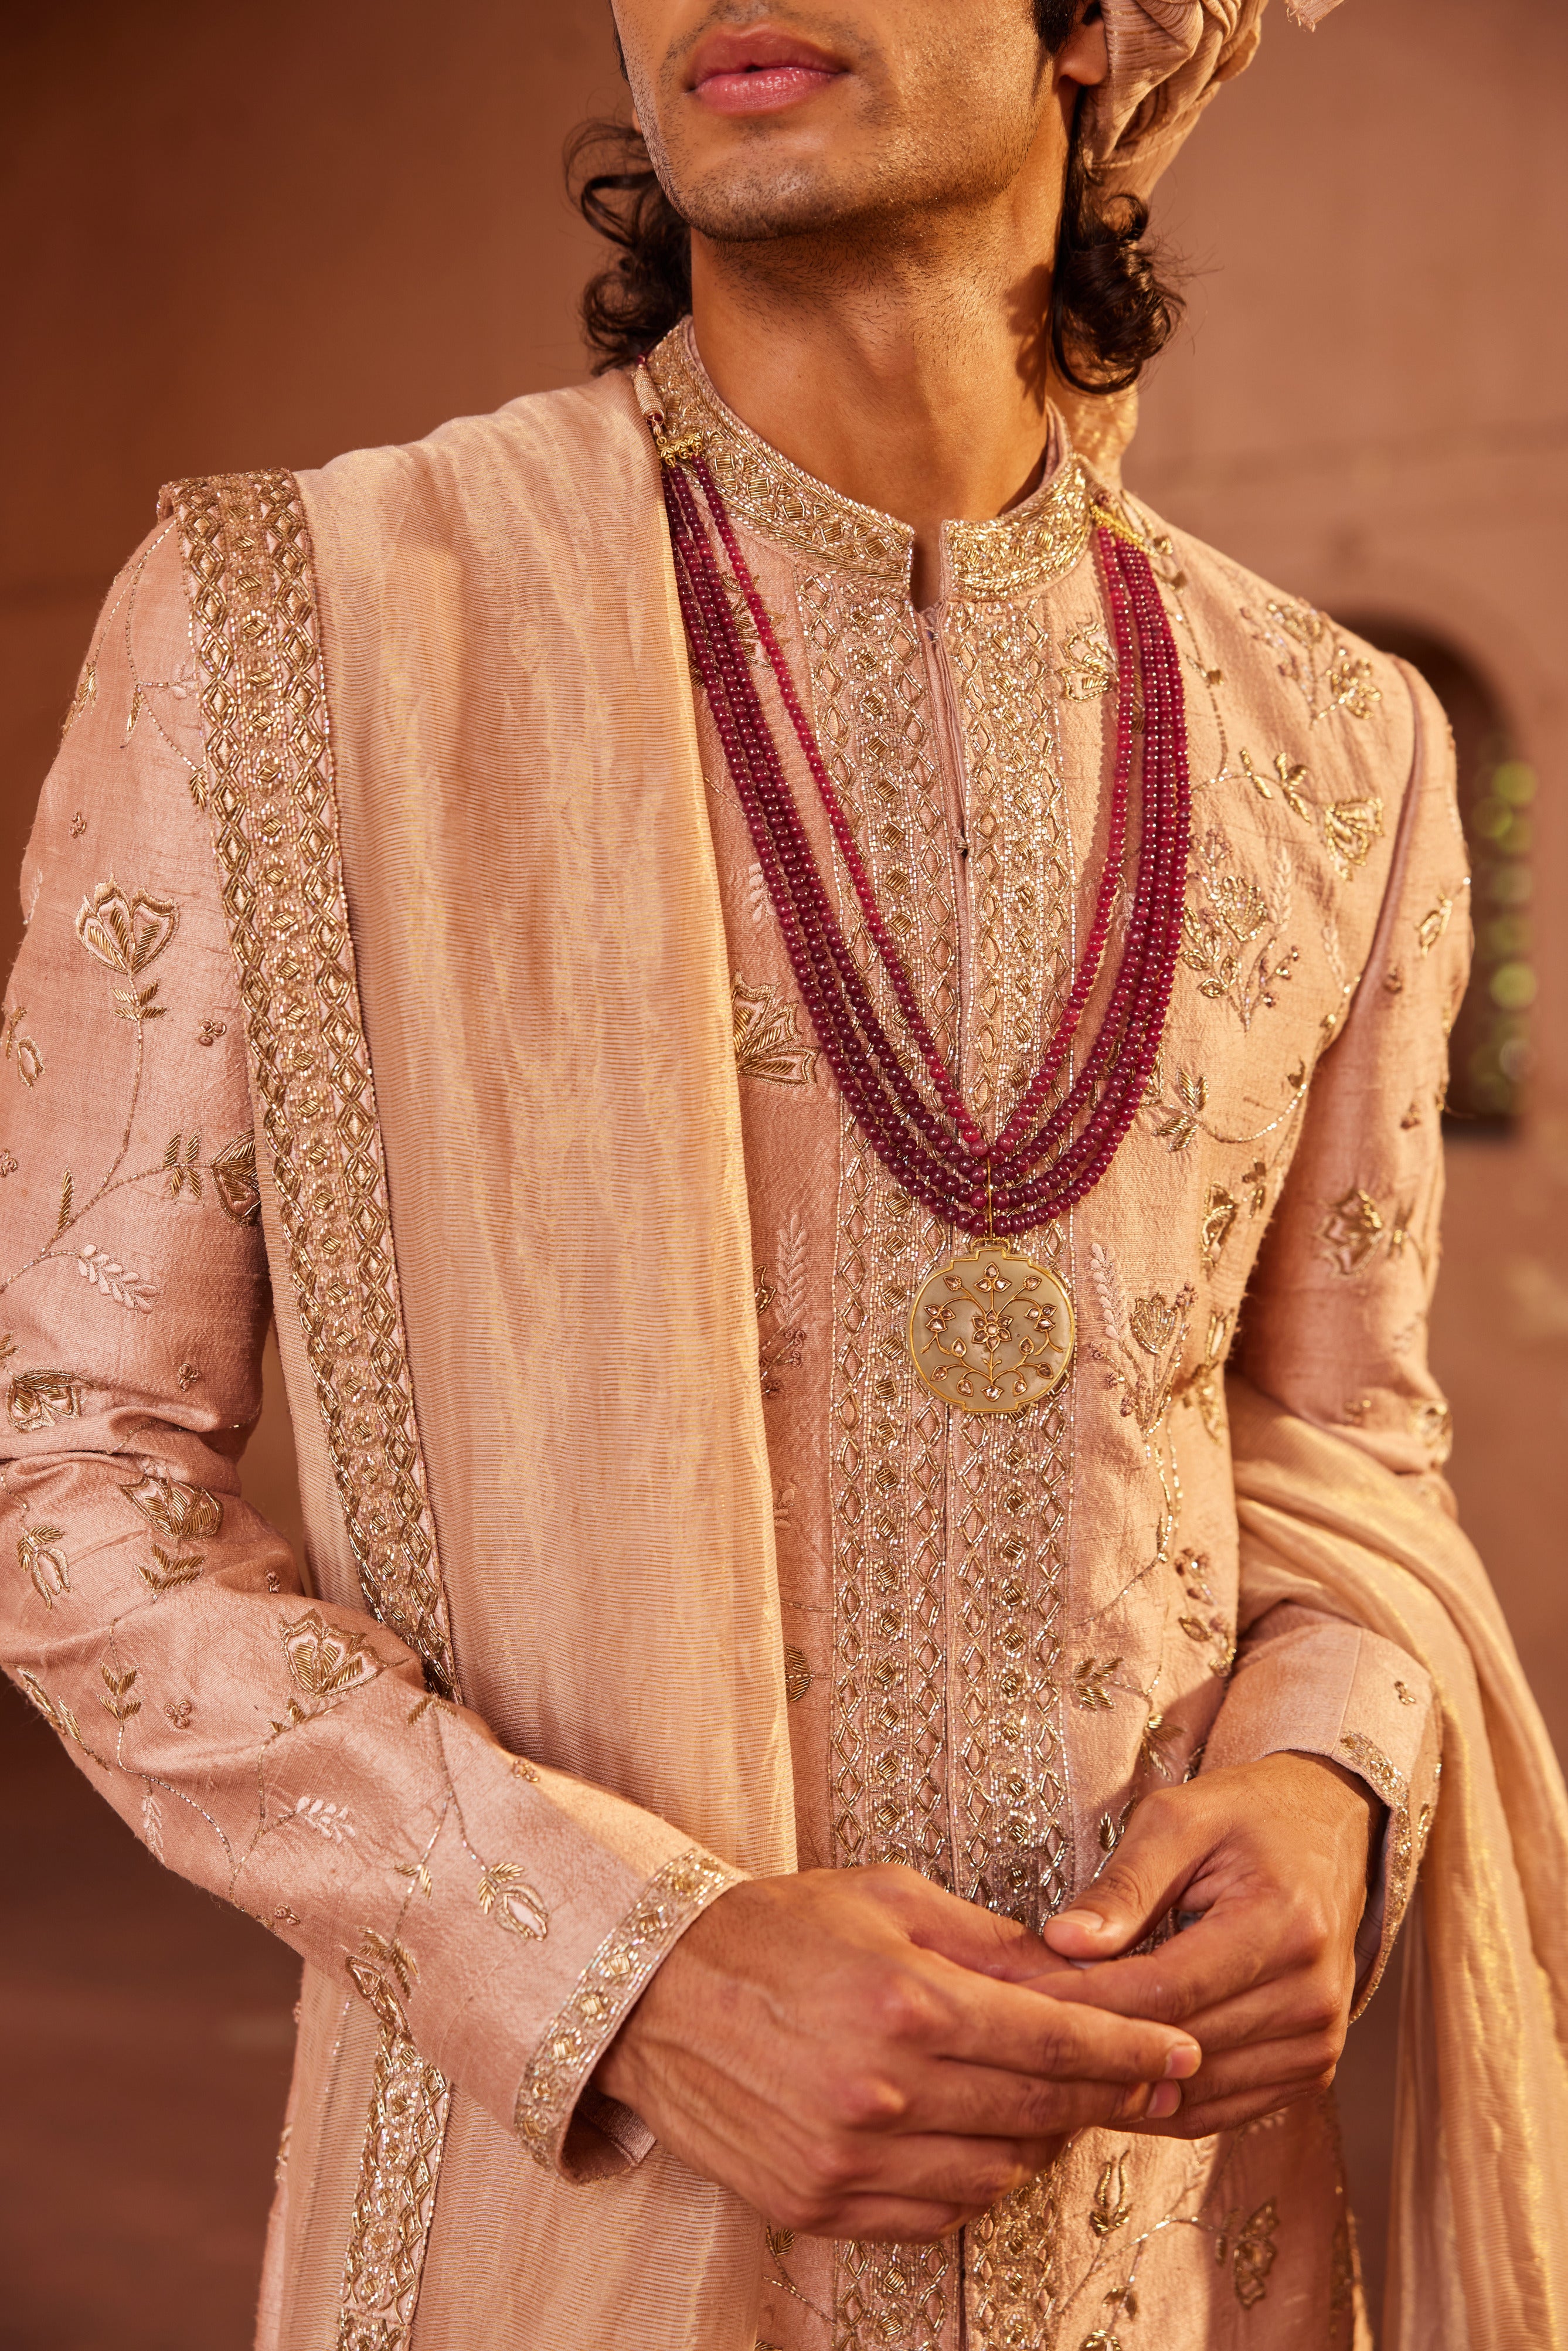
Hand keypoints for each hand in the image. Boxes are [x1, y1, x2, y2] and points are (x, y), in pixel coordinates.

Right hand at [594, 1863, 1201, 2242]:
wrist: (653, 1993)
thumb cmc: (774, 1928)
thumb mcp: (885, 1899)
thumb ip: (985, 1941)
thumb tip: (1073, 1971)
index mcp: (907, 2002)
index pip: (1056, 2040)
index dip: (1131, 2051)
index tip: (1182, 2053)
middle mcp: (885, 2091)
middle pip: (1040, 2111)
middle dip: (1108, 2097)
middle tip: (1147, 2081)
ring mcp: (851, 2159)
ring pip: (998, 2173)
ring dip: (1040, 2140)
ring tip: (1046, 2101)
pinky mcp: (820, 2203)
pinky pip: (937, 2214)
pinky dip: (976, 2183)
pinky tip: (979, 2142)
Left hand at [1041, 1753, 1379, 2137]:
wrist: (1327, 1834)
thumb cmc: (1244, 1816)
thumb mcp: (1180, 1819)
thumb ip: (1123, 1884)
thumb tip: (1064, 1942)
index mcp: (1284, 1925)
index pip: (1164, 1990)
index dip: (1083, 2001)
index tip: (1014, 1999)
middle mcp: (1312, 1996)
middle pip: (1178, 2047)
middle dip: (1090, 2045)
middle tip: (1014, 2038)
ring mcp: (1316, 2042)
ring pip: (1194, 2093)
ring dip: (1119, 2085)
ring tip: (1050, 2064)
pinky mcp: (1309, 2069)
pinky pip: (1219, 2111)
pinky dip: (1159, 2103)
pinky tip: (1107, 2081)